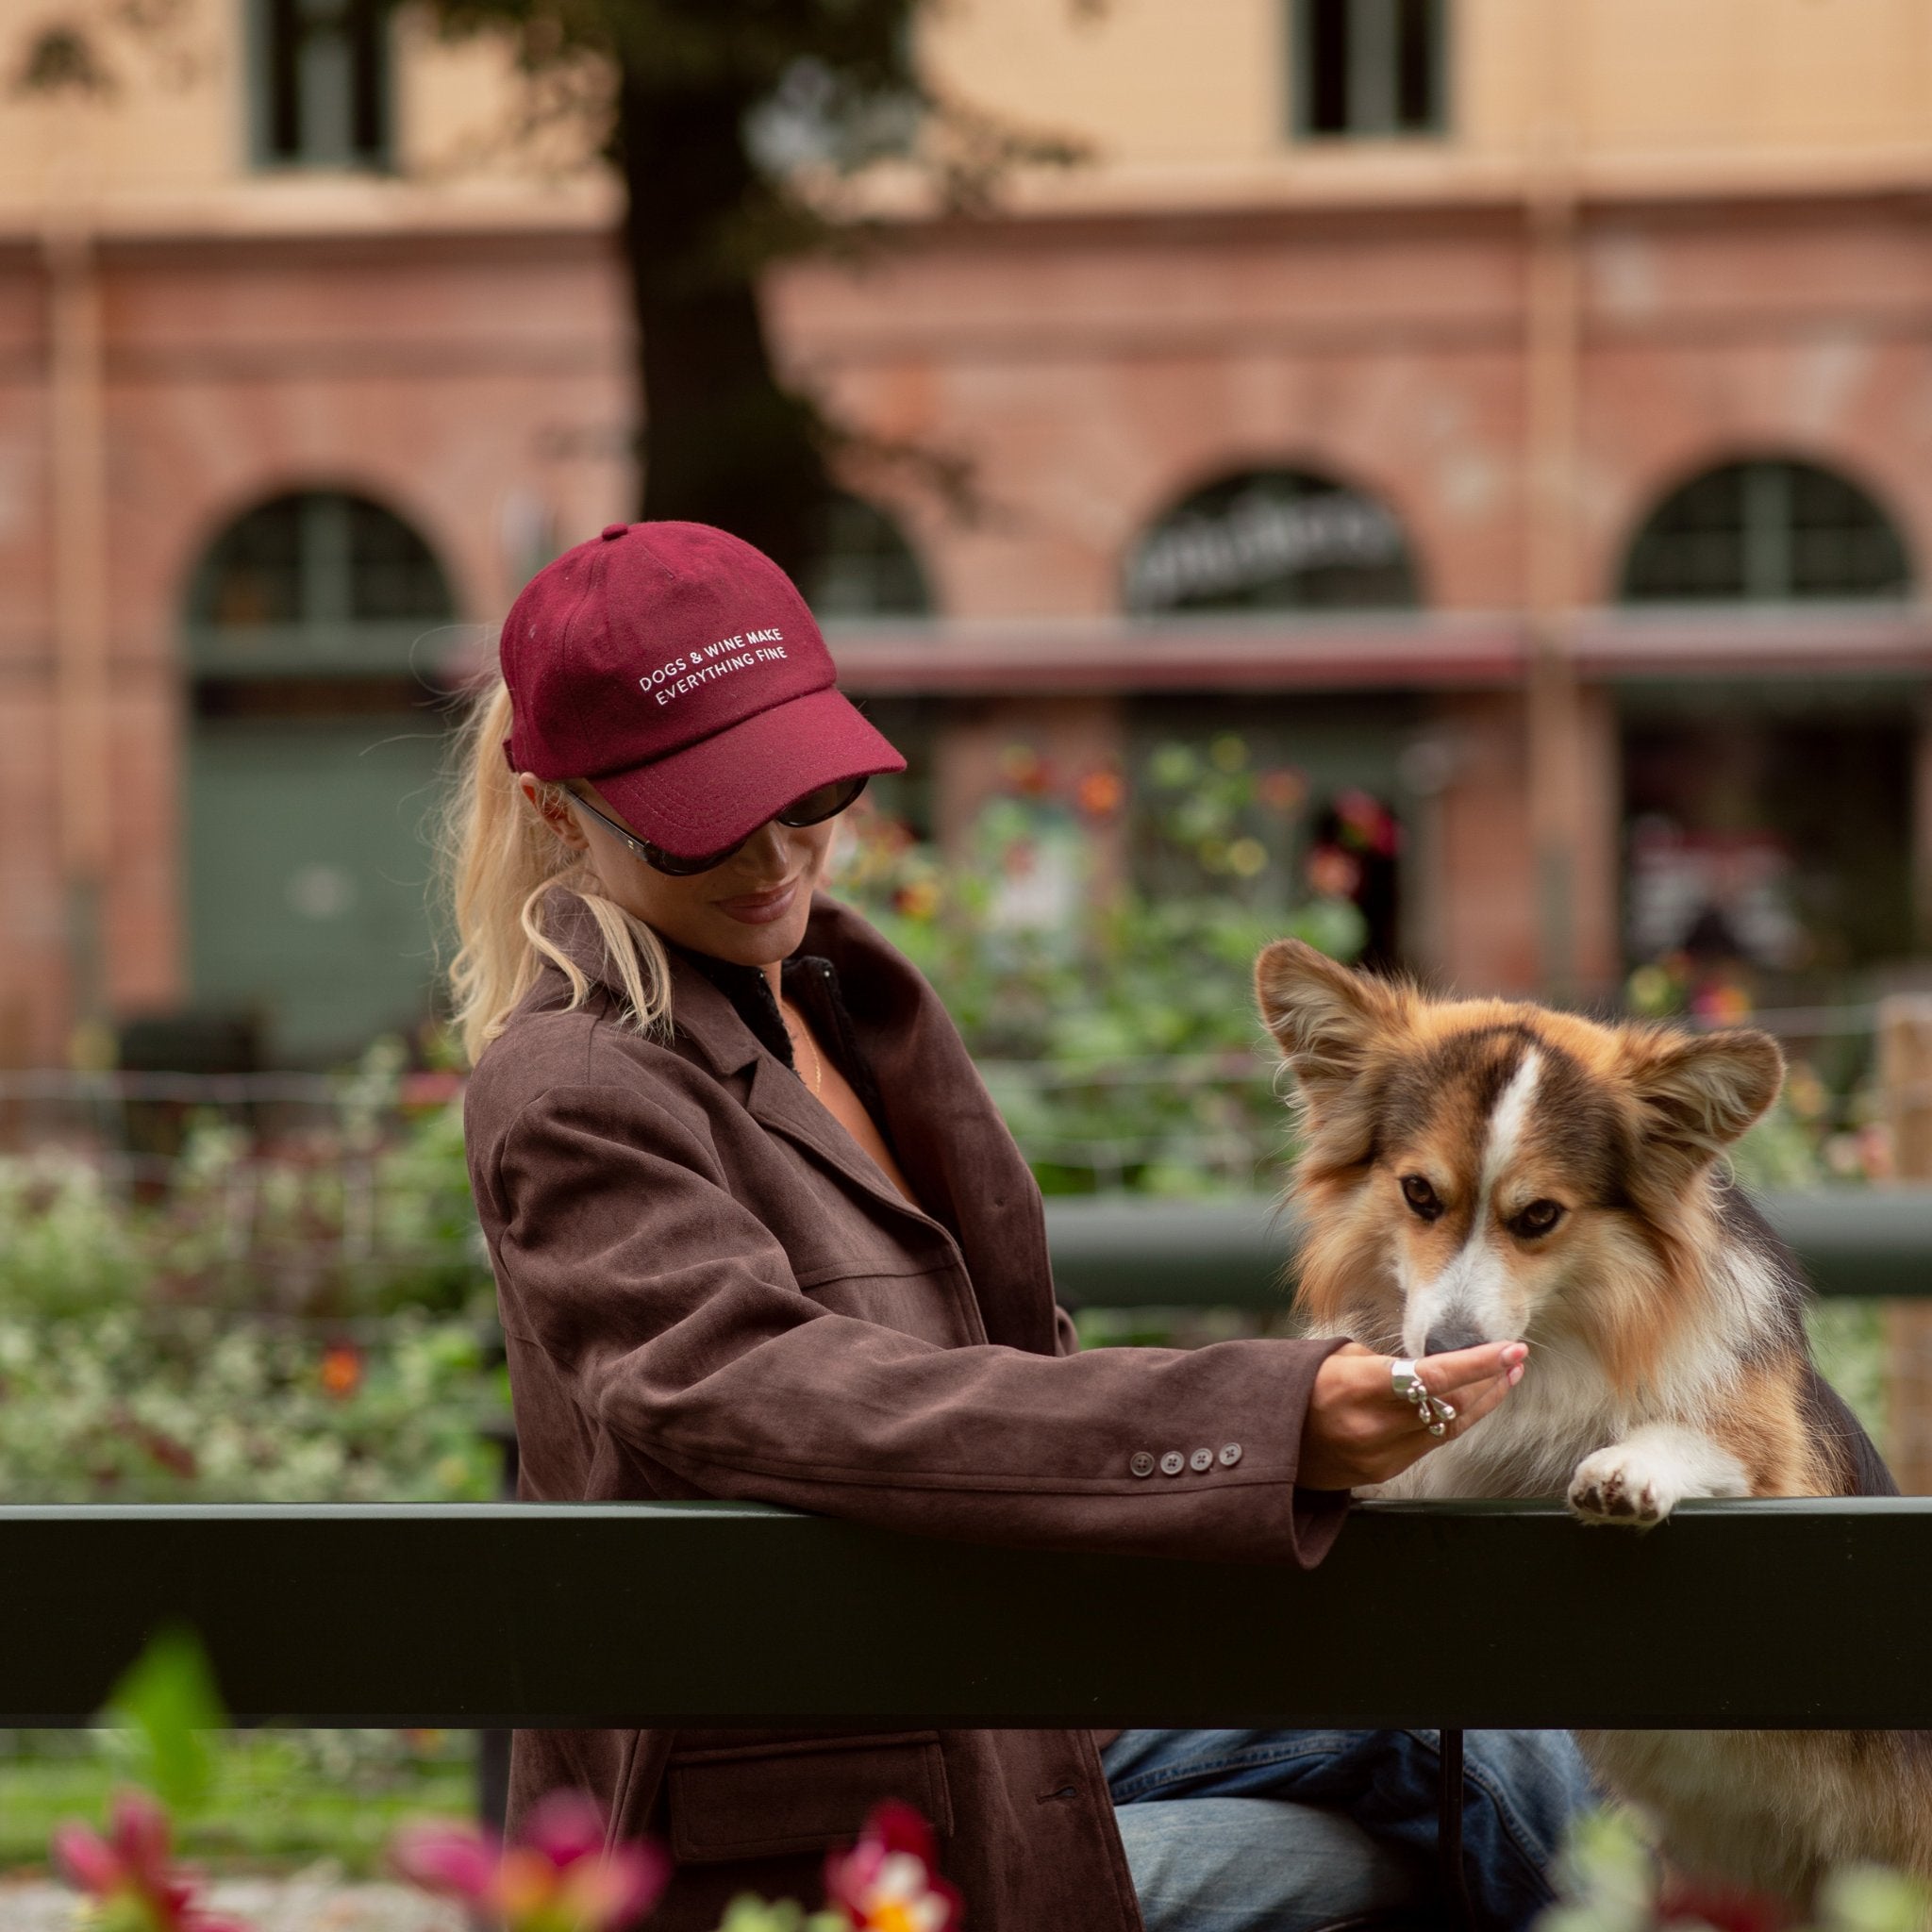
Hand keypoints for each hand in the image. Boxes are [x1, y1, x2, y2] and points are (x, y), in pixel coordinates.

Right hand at [1297, 1340, 1527, 1490]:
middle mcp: (1372, 1425)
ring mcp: (1380, 1454)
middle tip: (1515, 1357)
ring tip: (1507, 1377)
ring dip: (1482, 1402)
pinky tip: (1471, 1402)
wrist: (1268, 1442)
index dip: (1477, 1364)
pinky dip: (1455, 1420)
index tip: (1509, 1349)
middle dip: (1489, 1380)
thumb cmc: (1301, 1385)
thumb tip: (1436, 1363)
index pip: (1432, 1376)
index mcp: (1356, 1386)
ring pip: (1449, 1427)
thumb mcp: (1336, 1358)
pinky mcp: (1384, 1471)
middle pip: (1450, 1404)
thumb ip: (1388, 1363)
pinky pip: (1431, 1443)